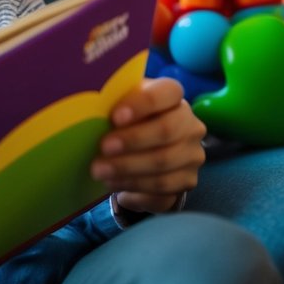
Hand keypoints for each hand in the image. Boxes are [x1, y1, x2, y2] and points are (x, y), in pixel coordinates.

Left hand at [92, 77, 205, 214]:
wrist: (143, 148)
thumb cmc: (128, 120)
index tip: (115, 117)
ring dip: (128, 170)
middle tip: (103, 148)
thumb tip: (91, 112)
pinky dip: (136, 191)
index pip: (168, 92)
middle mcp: (190, 125)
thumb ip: (113, 104)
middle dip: (132, 141)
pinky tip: (116, 187)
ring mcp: (192, 156)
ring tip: (101, 172)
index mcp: (175, 98)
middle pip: (166, 131)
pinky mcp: (186, 182)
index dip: (143, 104)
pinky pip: (163, 191)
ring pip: (164, 165)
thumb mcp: (120, 105)